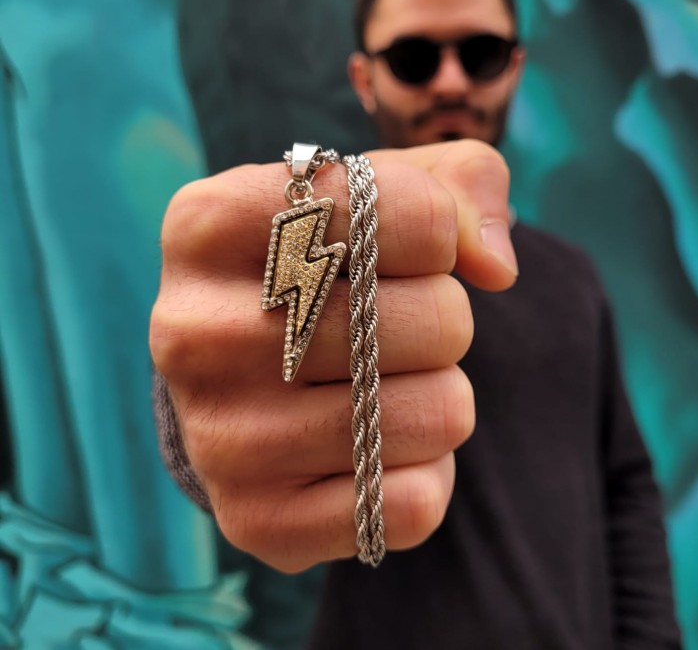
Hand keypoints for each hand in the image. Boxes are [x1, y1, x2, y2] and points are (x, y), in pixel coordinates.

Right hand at [150, 140, 516, 571]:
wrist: (241, 370)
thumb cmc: (322, 265)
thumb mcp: (381, 192)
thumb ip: (459, 186)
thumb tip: (496, 267)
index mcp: (211, 223)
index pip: (412, 214)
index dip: (440, 233)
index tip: (405, 247)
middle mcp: (194, 329)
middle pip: (440, 319)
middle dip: (445, 320)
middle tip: (392, 324)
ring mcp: (219, 436)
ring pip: (441, 414)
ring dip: (440, 395)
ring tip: (381, 381)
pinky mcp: (255, 519)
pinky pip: (415, 503)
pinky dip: (423, 471)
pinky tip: (371, 446)